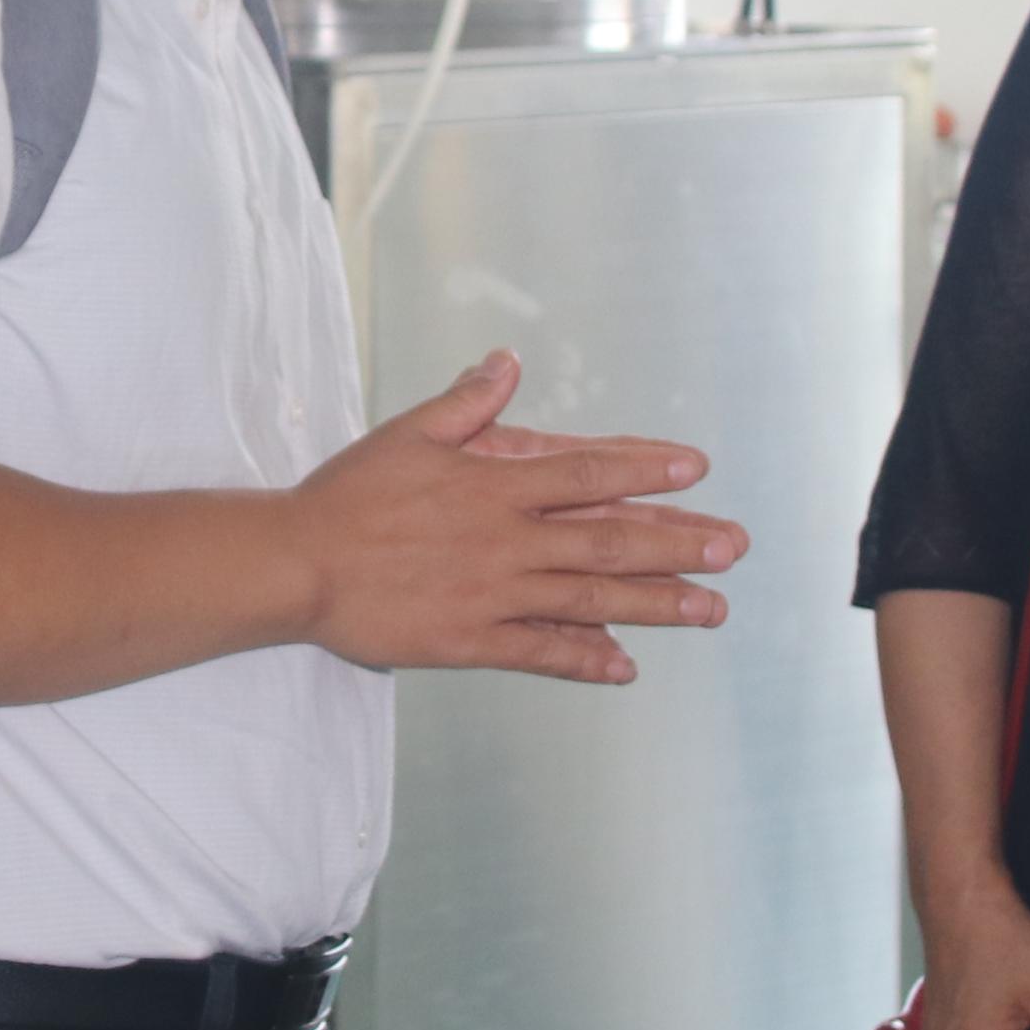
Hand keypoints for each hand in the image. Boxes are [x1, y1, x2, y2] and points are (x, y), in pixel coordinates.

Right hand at [290, 351, 744, 684]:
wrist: (297, 564)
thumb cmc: (348, 495)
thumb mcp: (407, 434)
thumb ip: (467, 404)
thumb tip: (506, 364)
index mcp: (494, 484)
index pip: (587, 472)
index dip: (645, 469)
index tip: (694, 469)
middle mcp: (505, 539)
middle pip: (607, 539)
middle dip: (676, 543)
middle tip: (732, 547)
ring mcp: (493, 594)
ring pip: (589, 598)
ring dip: (655, 604)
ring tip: (710, 609)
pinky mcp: (471, 640)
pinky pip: (541, 652)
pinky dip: (586, 659)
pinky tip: (627, 666)